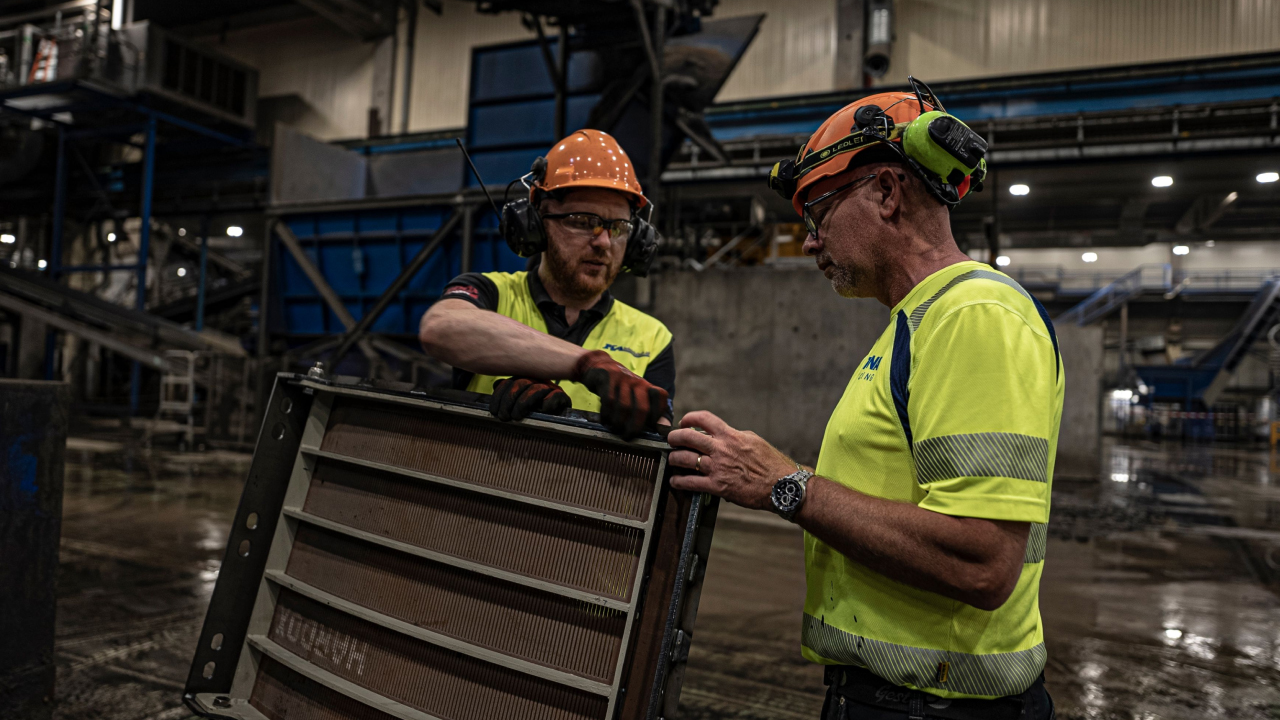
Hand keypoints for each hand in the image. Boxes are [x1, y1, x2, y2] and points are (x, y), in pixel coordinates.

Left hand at [489, 377, 571, 420]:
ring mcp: (550, 388)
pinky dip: (547, 403)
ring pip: (535, 389)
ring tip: (517, 416)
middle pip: (520, 383)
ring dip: (523, 403)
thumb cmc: (534, 411)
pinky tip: (541, 411)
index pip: (509, 382)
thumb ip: (508, 393)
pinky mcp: (562, 397)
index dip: (499, 396)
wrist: (558, 419)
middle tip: (504, 416)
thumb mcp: (518, 401)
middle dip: (509, 400)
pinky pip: (555, 396)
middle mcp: (537, 380)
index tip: (494, 410)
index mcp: (524, 379)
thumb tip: (496, 385)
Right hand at [572, 350, 668, 438]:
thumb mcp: (635, 395)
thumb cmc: (620, 387)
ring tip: (615, 429)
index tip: (649, 428)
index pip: (660, 397)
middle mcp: (638, 382)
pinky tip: (605, 420)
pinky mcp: (608, 377)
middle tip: (628, 436)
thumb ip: (649, 410)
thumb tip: (664, 428)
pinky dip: (606, 414)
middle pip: (642, 407)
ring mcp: (623, 379)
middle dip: (635, 426)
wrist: (598, 365)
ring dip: (619, 422)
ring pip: (624, 406)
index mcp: (647, 386)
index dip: (657, 414)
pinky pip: (608, 400)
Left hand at [667, 411, 798, 509]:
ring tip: (672, 460)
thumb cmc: (771, 463)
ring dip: (674, 459)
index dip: (689, 418)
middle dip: (674, 437)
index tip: (684, 422)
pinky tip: (675, 481)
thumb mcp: (753, 440)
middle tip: (671, 440)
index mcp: (730, 435)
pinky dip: (679, 482)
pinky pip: (691, 482)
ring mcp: (717, 468)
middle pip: (687, 437)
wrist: (780, 485)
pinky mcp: (717, 486)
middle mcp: (721, 449)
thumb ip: (734, 436)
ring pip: (684, 459)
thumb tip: (722, 436)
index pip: (703, 419)